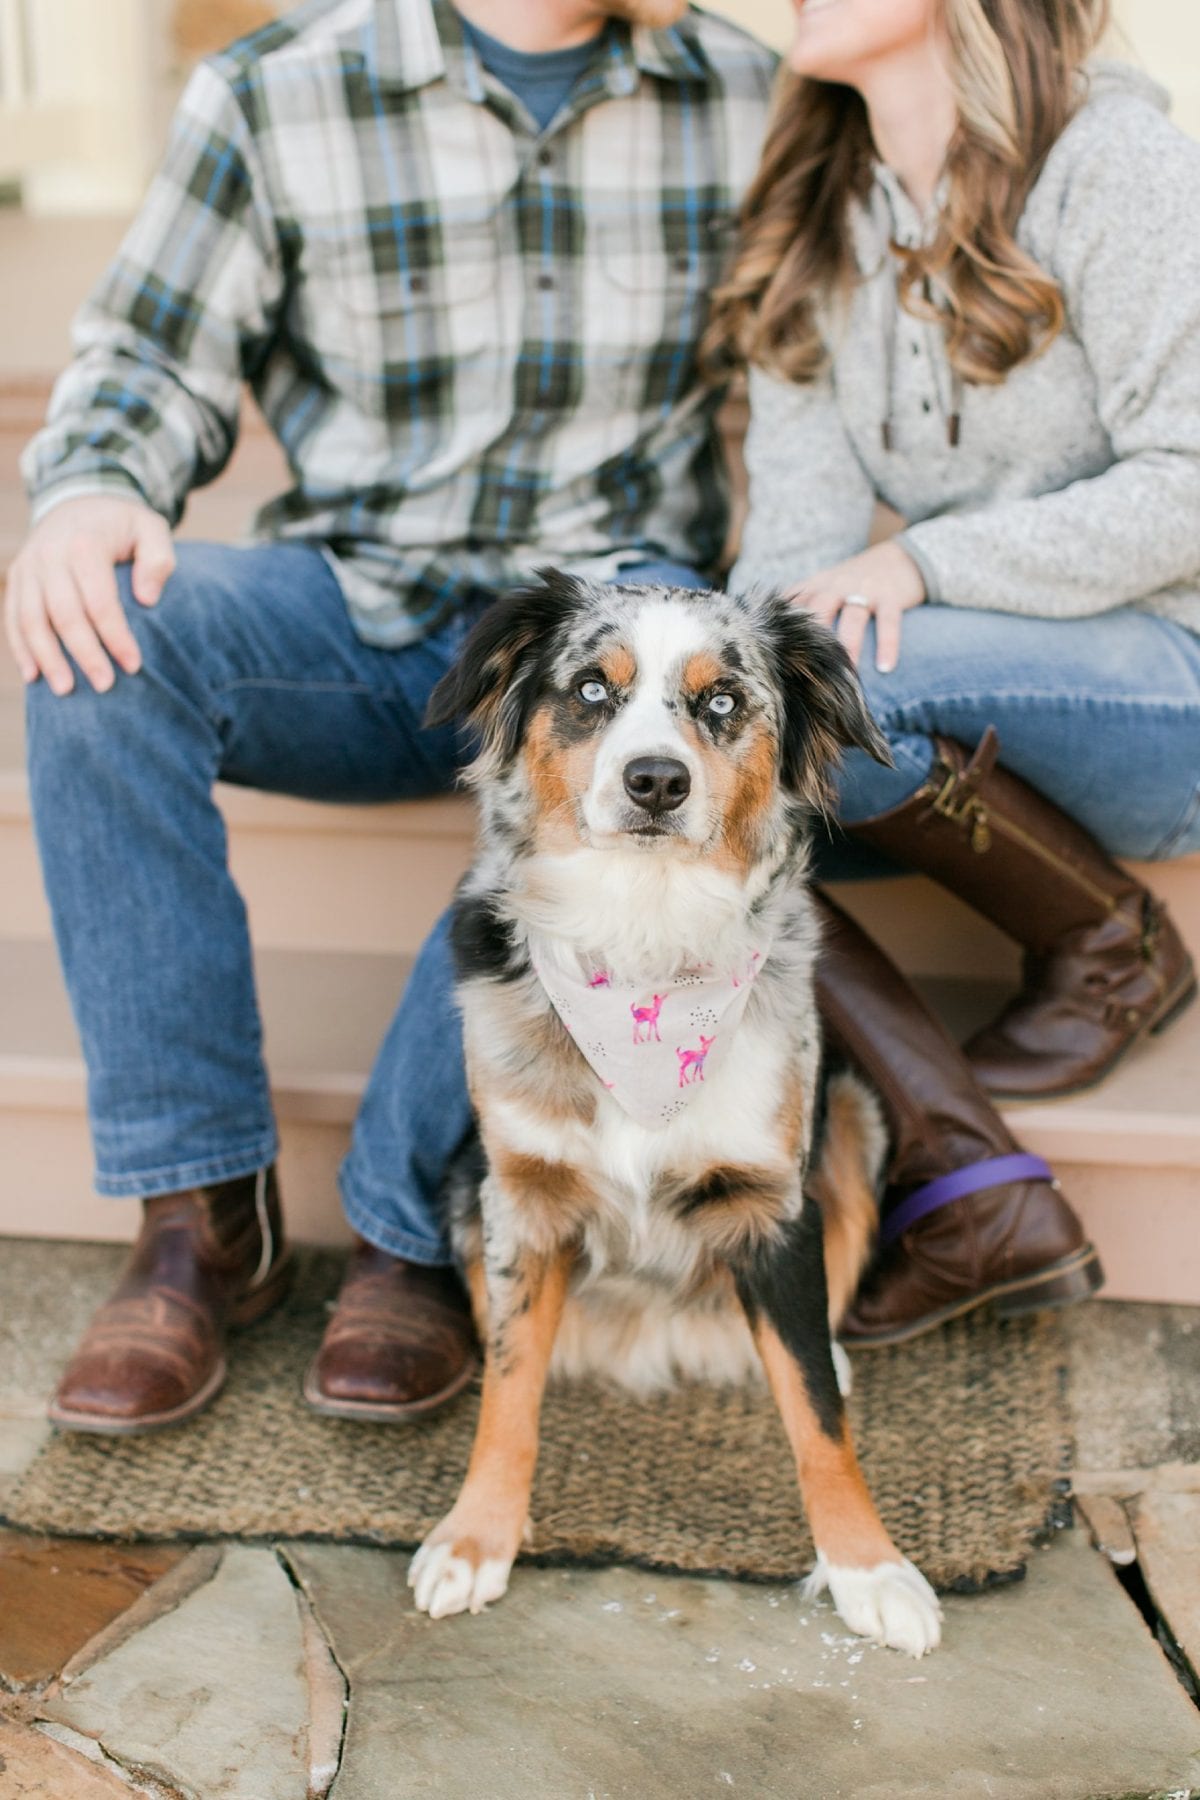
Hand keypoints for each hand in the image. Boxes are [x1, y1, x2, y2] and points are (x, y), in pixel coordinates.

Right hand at [4, 495, 174, 695]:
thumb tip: (148, 599)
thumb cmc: (122, 524)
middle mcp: (49, 555)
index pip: (99, 601)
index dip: (115, 636)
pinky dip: (21, 648)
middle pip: (63, 614)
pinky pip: (12, 617)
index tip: (134, 666)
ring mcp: (28, 567)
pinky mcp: (17, 577)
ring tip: (66, 690)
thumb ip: (158, 560)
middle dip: (84, 653)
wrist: (78, 499)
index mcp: (84, 544)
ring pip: (30, 619)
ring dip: (47, 657)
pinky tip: (34, 677)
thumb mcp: (151, 528)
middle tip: (105, 686)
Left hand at [786, 542, 925, 672]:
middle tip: (806, 670)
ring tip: (847, 673)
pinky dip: (887, 645)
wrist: (898, 559)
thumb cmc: (854, 584)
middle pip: (819, 611)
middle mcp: (836, 586)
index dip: (783, 629)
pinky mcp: (891, 596)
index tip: (776, 658)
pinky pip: (888, 622)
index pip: (793, 607)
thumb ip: (803, 607)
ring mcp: (864, 590)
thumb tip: (776, 643)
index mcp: (816, 586)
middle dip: (812, 639)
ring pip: (852, 619)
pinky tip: (885, 668)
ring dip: (849, 647)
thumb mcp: (826, 587)